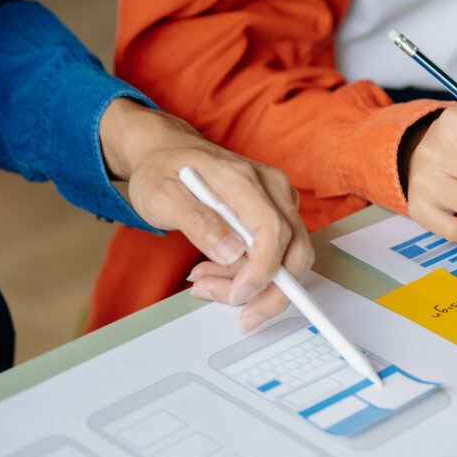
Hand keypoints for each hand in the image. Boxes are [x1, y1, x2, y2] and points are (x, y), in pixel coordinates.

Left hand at [99, 99, 313, 327]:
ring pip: (288, 256)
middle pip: (295, 248)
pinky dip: (251, 272)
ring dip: (251, 281)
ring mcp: (277, 198)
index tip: (239, 294)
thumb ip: (197, 222)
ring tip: (204, 279)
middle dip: (269, 290)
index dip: (263, 269)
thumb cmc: (161, 170)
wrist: (165, 152)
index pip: (271, 228)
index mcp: (241, 178)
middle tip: (232, 305)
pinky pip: (278, 253)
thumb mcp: (161, 196)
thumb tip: (232, 252)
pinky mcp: (275, 211)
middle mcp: (270, 186)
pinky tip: (217, 268)